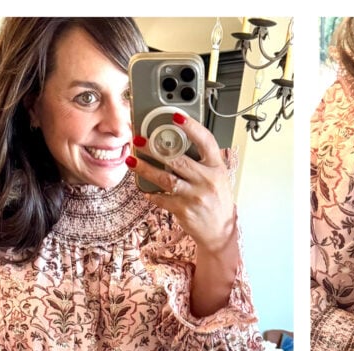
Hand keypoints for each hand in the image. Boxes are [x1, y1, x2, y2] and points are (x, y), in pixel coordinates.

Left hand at [129, 113, 235, 254]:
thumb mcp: (219, 177)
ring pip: (165, 178)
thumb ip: (203, 161)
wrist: (221, 231)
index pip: (205, 141)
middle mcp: (207, 180)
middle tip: (139, 141)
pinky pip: (162, 198)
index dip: (191, 127)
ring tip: (132, 161)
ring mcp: (195, 196)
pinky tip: (146, 190)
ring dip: (146, 169)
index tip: (175, 116)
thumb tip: (178, 143)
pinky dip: (152, 194)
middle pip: (177, 159)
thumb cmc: (217, 202)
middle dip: (154, 149)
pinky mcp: (184, 210)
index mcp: (217, 167)